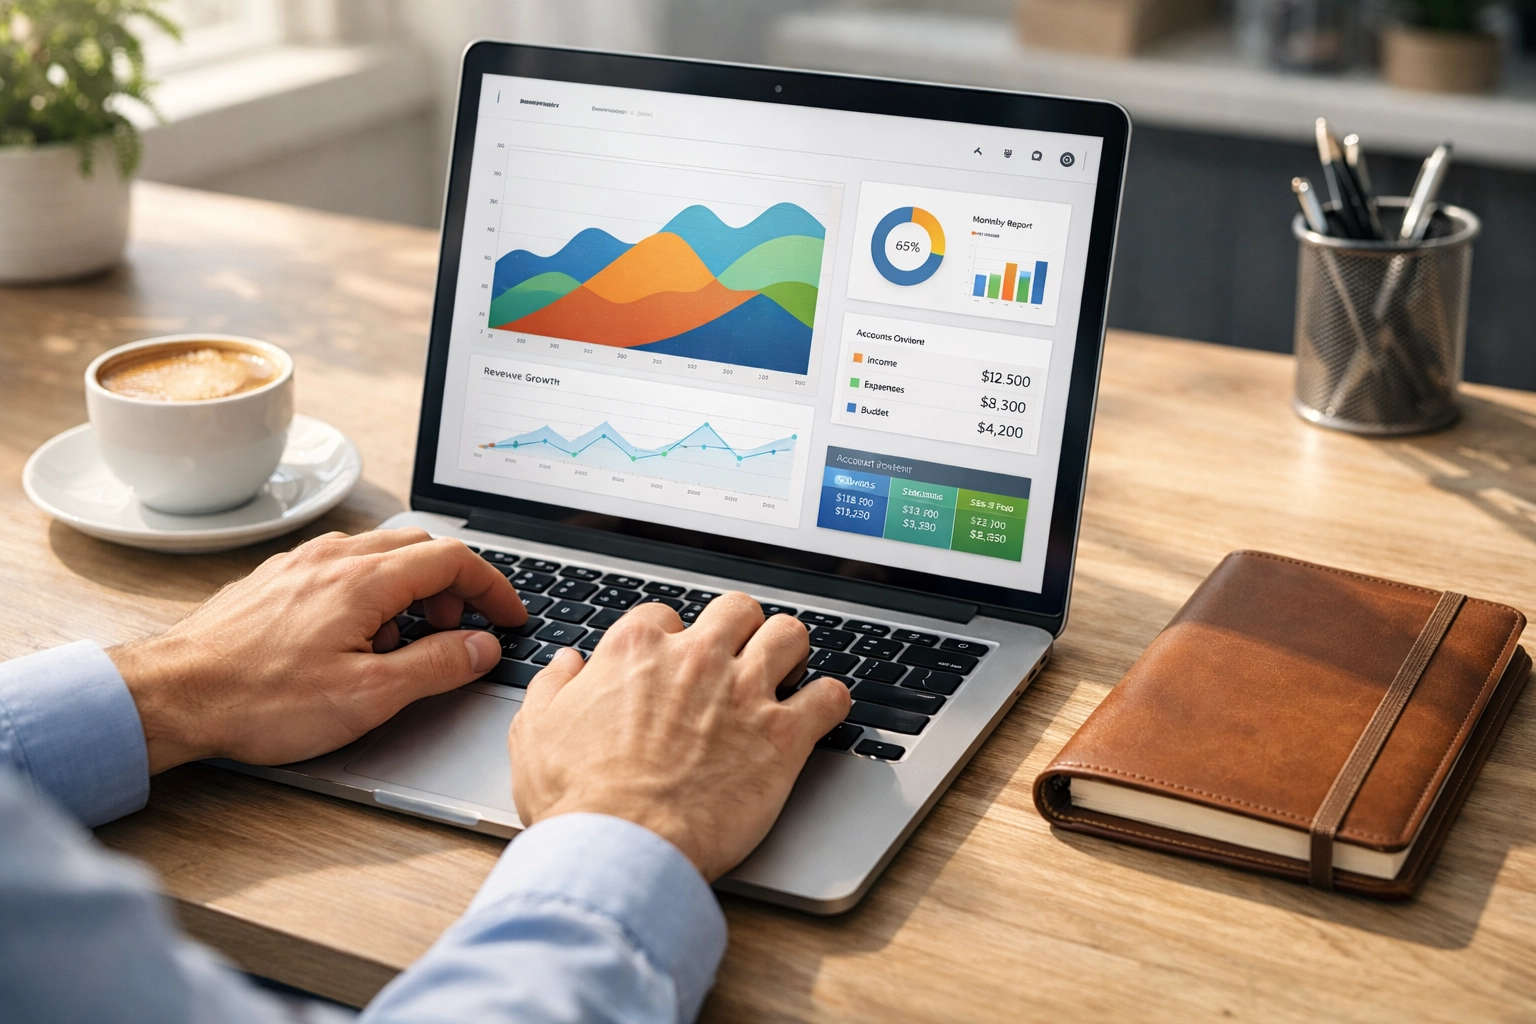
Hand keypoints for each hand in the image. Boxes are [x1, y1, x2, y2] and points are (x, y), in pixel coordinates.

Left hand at [110, 529, 525, 773]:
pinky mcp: (275, 580)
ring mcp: (300, 564)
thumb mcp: (367, 697)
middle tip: (458, 632)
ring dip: (410, 590)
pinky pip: (341, 567)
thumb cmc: (260, 700)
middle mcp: (333, 558)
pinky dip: (370, 592)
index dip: (492, 587)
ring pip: (379, 554)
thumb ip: (436, 666)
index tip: (509, 615)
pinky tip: (352, 640)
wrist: (172, 696)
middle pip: (419, 547)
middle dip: (453, 587)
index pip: (452, 559)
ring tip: (400, 645)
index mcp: (363, 580)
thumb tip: (483, 647)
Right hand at [509, 592, 851, 880]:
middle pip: (736, 609)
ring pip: (789, 635)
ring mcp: (744, 692)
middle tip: (739, 657)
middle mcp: (697, 658)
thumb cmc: (577, 799)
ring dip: (789, 651)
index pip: (664, 616)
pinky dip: (830, 701)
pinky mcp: (783, 735)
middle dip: (739, 629)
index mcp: (637, 650)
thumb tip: (567, 665)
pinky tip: (820, 713)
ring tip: (786, 673)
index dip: (670, 641)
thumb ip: (552, 688)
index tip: (672, 666)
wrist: (622, 847)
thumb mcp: (534, 733)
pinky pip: (830, 695)